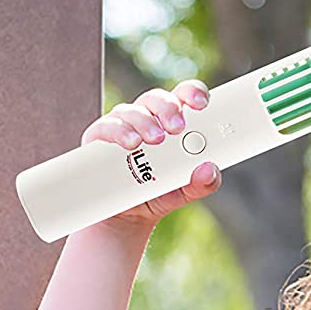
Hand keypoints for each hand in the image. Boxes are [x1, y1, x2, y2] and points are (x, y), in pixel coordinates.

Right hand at [80, 80, 221, 231]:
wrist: (126, 215)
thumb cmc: (157, 193)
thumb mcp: (184, 192)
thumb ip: (201, 183)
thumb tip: (210, 170)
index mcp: (171, 124)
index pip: (183, 98)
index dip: (193, 93)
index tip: (202, 103)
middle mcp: (147, 119)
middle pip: (157, 99)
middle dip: (169, 109)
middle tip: (178, 127)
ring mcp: (123, 126)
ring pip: (133, 112)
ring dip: (145, 123)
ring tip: (155, 140)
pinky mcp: (100, 138)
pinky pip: (107, 127)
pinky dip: (120, 133)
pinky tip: (130, 143)